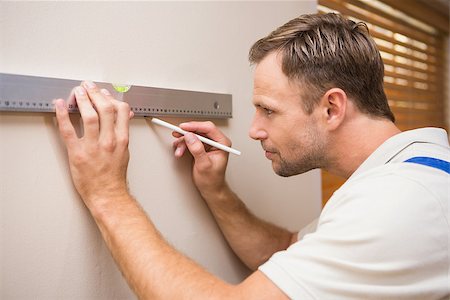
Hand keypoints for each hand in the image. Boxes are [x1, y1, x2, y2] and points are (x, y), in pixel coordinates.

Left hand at [55, 81, 132, 207]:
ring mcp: (93, 147)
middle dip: (95, 94)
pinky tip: (59, 106)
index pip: (120, 110)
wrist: (107, 194)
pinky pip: (68, 130)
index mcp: (122, 139)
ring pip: (89, 116)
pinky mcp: (77, 153)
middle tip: (88, 86)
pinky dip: (62, 115)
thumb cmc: (114, 175)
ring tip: (77, 92)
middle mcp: (109, 140)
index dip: (111, 98)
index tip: (104, 93)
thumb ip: (123, 131)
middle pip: (104, 109)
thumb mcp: (124, 151)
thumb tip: (124, 116)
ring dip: (82, 100)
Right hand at [172, 122, 230, 196]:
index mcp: (222, 143)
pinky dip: (183, 145)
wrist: (210, 188)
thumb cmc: (212, 180)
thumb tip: (190, 137)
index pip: (209, 128)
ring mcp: (209, 144)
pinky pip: (191, 141)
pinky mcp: (202, 147)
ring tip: (179, 150)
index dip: (195, 126)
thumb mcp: (204, 165)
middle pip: (200, 130)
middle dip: (187, 134)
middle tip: (177, 135)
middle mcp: (216, 142)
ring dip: (183, 142)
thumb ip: (198, 150)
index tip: (184, 128)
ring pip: (193, 135)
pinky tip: (180, 151)